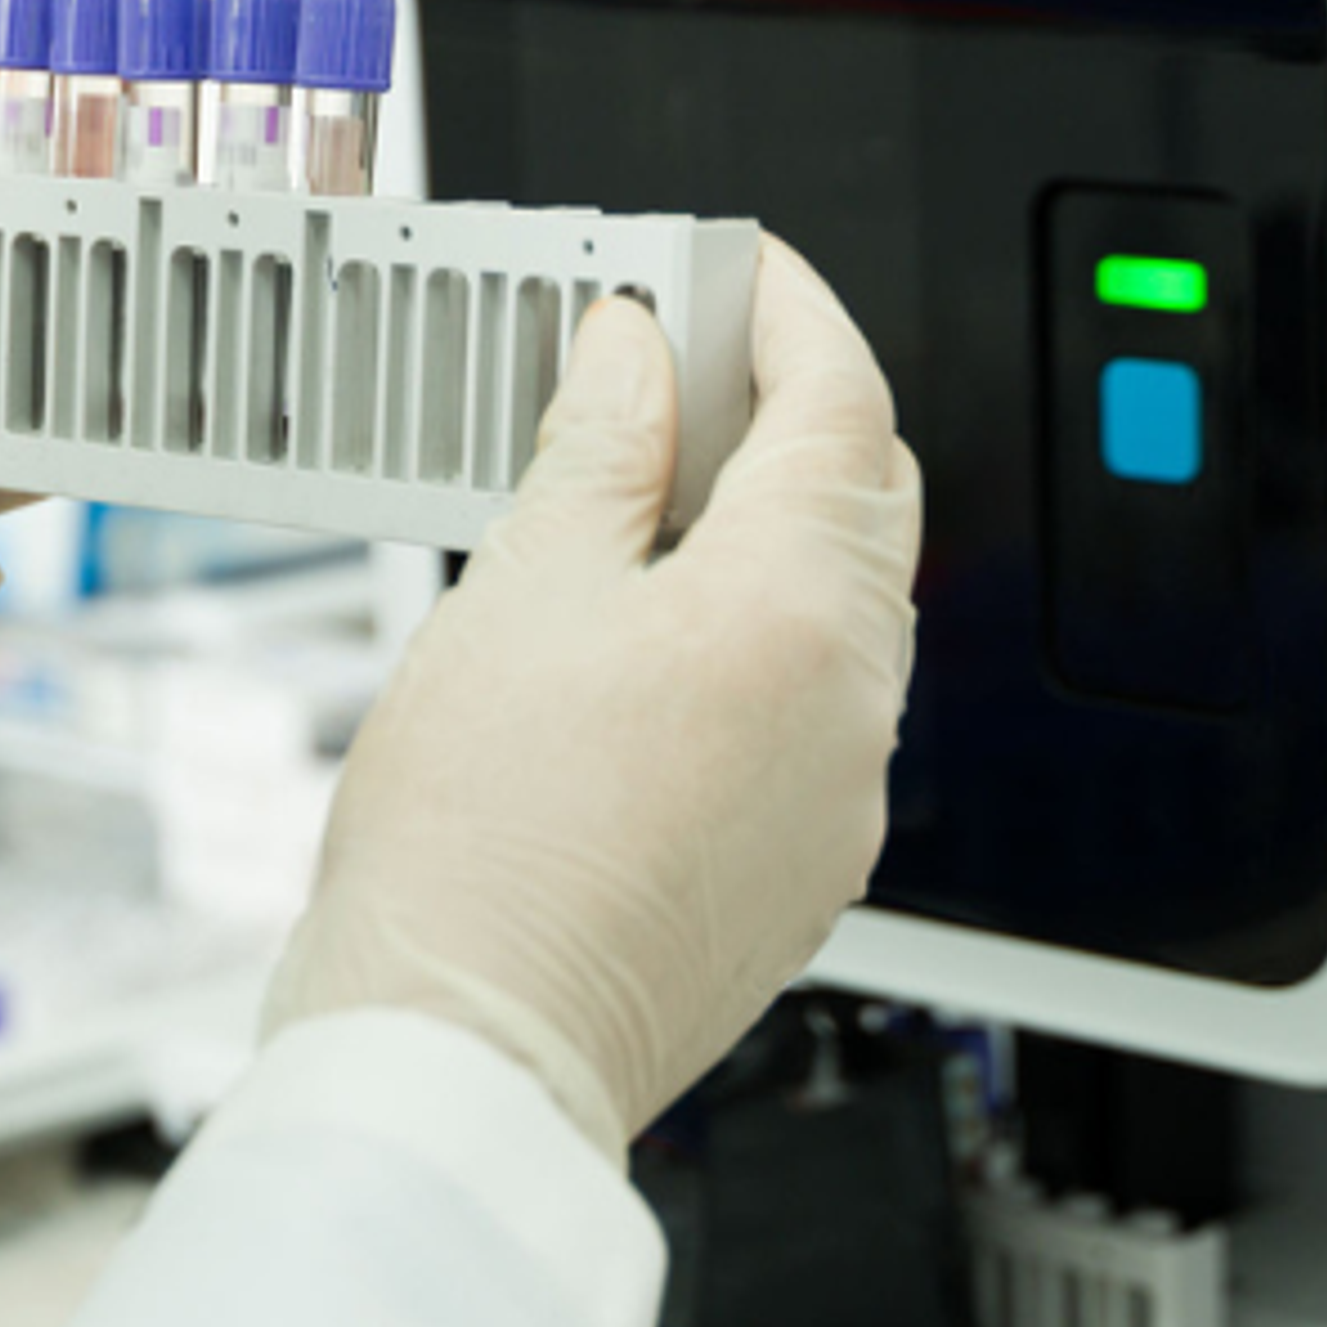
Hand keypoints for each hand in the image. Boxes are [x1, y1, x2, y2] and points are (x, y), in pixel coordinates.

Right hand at [264, 239, 922, 1166]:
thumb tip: (635, 355)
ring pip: (838, 614)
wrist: (464, 1053)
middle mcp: (851, 704)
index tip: (729, 273)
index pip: (841, 400)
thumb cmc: (474, 854)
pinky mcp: (800, 874)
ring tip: (628, 513)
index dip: (787, 312)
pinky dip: (748, 648)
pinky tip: (640, 652)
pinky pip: (806, 718)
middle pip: (862, 502)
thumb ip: (597, 453)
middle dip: (785, 419)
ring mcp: (838, 799)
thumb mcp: (518, 594)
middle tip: (670, 375)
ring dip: (761, 537)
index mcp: (797, 608)